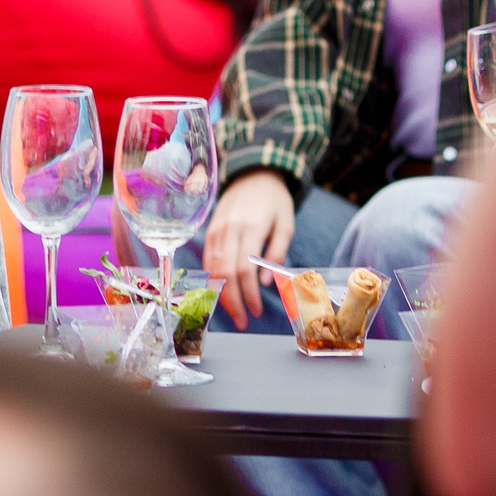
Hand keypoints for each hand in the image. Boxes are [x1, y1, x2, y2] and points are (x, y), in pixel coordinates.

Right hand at [205, 170, 295, 327]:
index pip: (244, 270)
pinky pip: (208, 259)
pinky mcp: (210, 230)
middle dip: (232, 302)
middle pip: (225, 274)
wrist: (254, 173)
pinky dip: (213, 279)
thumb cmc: (275, 201)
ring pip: (212, 269)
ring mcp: (216, 230)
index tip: (256, 312)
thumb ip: (277, 252)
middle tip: (243, 322)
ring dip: (221, 295)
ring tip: (233, 312)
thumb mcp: (286, 224)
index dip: (249, 295)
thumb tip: (265, 283)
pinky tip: (223, 292)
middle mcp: (229, 230)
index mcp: (250, 228)